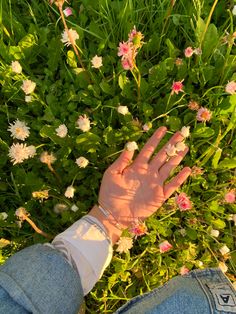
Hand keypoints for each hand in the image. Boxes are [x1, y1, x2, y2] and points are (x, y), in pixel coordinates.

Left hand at [90, 127, 190, 242]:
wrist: (113, 214)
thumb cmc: (110, 193)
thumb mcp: (112, 173)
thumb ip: (122, 160)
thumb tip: (130, 144)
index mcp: (137, 166)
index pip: (149, 149)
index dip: (156, 138)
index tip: (163, 128)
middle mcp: (148, 173)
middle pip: (162, 155)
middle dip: (171, 144)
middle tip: (181, 133)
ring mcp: (155, 184)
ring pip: (169, 167)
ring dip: (177, 158)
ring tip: (185, 147)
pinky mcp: (159, 196)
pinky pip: (172, 185)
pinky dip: (180, 178)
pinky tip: (187, 169)